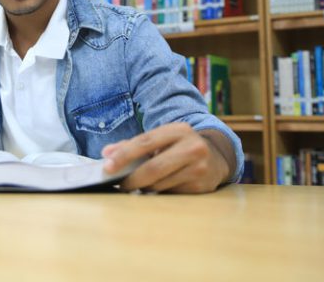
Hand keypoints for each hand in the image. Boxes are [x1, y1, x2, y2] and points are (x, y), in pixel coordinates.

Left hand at [102, 123, 231, 193]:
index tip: (107, 166)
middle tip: (119, 184)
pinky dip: (158, 192)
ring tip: (136, 185)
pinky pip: (170, 193)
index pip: (145, 142)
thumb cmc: (179, 147)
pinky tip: (156, 188)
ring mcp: (199, 167)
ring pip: (160, 184)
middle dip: (131, 179)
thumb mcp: (161, 139)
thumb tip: (107, 154)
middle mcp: (192, 147)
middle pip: (153, 168)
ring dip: (144, 187)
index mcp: (179, 130)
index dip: (124, 155)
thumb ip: (133, 145)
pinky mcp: (201, 186)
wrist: (216, 157)